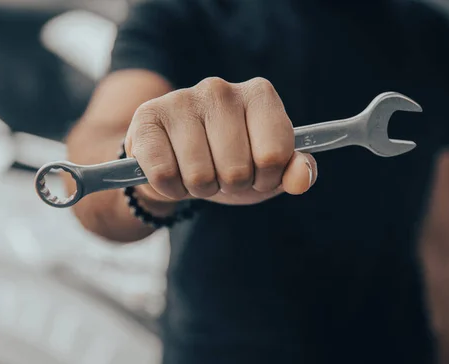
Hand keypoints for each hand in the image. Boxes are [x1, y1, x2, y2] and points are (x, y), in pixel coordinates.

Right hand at [124, 77, 316, 205]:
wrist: (177, 162)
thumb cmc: (231, 162)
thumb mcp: (269, 171)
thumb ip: (295, 172)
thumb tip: (301, 178)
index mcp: (260, 94)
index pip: (275, 155)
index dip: (267, 178)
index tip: (258, 173)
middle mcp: (221, 89)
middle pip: (236, 170)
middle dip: (231, 186)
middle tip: (222, 174)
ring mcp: (181, 99)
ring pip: (199, 176)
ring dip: (200, 189)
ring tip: (197, 172)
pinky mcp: (146, 118)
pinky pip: (164, 175)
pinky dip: (171, 188)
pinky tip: (172, 173)